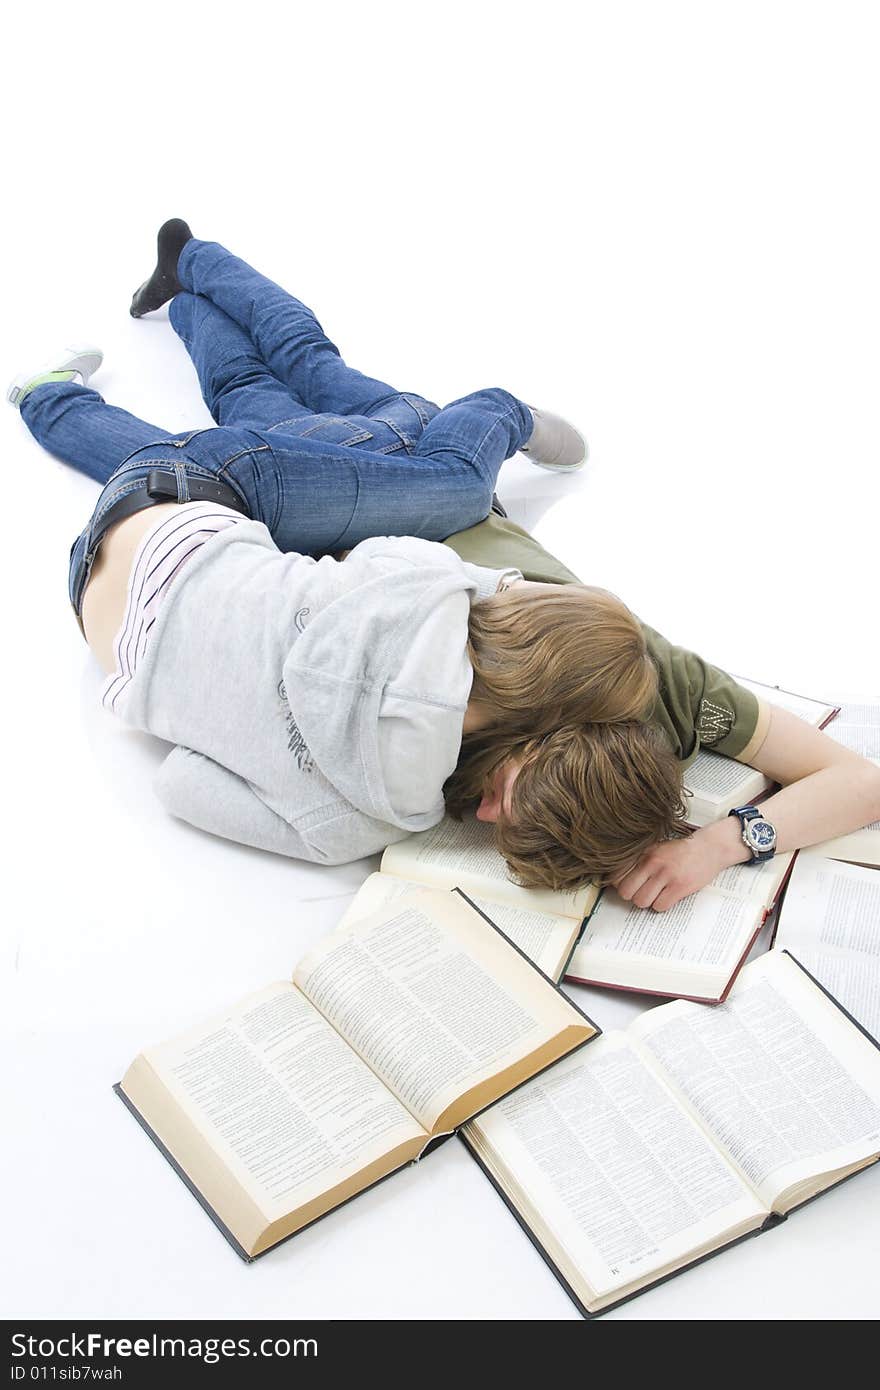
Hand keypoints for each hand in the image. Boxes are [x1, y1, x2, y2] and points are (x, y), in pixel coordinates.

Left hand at [611, 833, 728, 911]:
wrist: (709, 848)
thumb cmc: (682, 851)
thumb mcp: (657, 849)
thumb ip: (639, 861)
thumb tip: (619, 879)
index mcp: (645, 854)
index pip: (617, 876)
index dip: (621, 885)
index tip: (628, 886)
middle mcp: (653, 863)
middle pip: (626, 892)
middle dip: (632, 896)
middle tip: (642, 893)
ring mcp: (666, 875)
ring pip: (641, 901)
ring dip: (648, 902)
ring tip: (657, 895)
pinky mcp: (680, 886)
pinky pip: (660, 906)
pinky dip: (662, 905)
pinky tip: (668, 897)